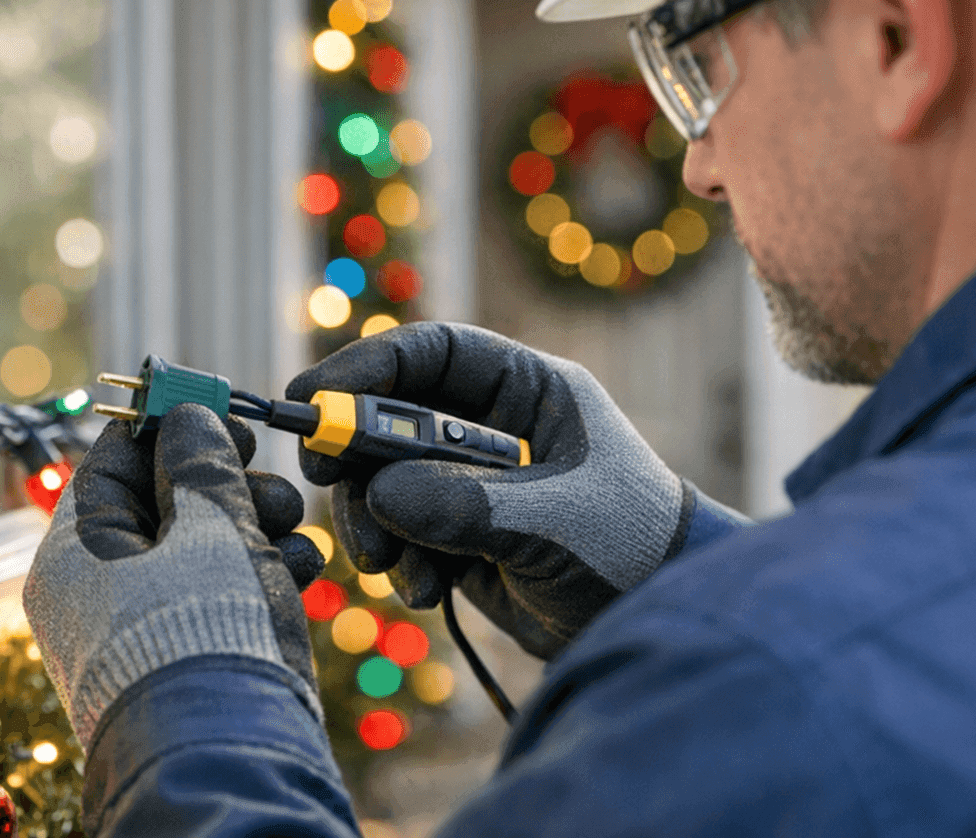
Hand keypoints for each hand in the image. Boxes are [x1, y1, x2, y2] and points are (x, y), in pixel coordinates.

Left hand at [23, 404, 325, 749]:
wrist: (229, 763)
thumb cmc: (207, 637)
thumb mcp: (211, 531)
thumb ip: (203, 465)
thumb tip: (187, 417)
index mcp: (75, 555)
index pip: (110, 464)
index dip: (165, 426)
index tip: (214, 405)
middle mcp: (97, 593)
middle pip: (160, 505)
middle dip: (224, 481)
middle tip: (265, 467)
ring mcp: (141, 630)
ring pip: (197, 550)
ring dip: (252, 525)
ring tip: (294, 526)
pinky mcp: (185, 659)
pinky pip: (215, 596)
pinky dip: (257, 573)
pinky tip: (301, 568)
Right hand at [287, 322, 690, 658]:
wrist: (663, 621)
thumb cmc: (632, 546)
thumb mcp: (552, 519)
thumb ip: (464, 503)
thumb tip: (376, 496)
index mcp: (526, 391)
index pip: (433, 353)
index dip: (368, 366)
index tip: (311, 398)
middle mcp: (492, 430)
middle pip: (393, 418)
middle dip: (356, 454)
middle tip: (324, 482)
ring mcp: (473, 485)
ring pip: (386, 483)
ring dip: (373, 523)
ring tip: (389, 567)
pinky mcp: (463, 539)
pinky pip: (403, 536)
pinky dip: (400, 564)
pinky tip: (426, 592)